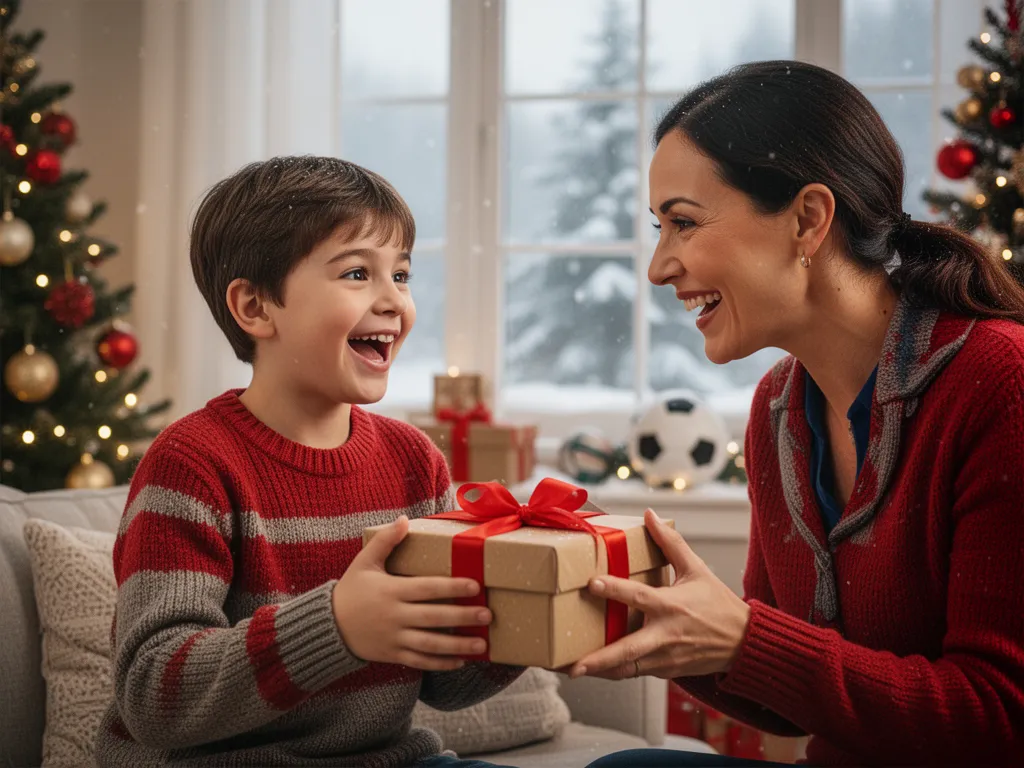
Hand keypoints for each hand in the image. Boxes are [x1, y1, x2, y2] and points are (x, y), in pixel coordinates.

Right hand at [332, 516, 490, 670]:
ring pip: (430, 644)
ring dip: (458, 645)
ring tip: (482, 643)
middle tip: (487, 615)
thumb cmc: (351, 590)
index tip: (475, 586)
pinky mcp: (393, 655)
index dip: (451, 587)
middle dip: (462, 617)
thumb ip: (386, 541)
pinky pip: (420, 662)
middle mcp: (394, 616)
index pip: (427, 588)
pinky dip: (441, 664)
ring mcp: (394, 638)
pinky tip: (461, 661)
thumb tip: (404, 518)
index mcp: (391, 591)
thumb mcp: (364, 562)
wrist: (328, 626)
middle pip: (434, 617)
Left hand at [569, 509, 750, 680]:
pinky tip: (595, 668)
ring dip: (600, 670)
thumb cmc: (718, 604)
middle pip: (628, 650)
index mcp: (671, 606)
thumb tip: (650, 515)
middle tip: (573, 665)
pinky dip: (615, 671)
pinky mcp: (665, 671)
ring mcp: (665, 658)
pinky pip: (635, 672)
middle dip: (600, 659)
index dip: (615, 590)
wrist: (744, 643)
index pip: (639, 597)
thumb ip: (670, 543)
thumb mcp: (696, 569)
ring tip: (571, 669)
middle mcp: (666, 635)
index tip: (592, 583)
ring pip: (627, 669)